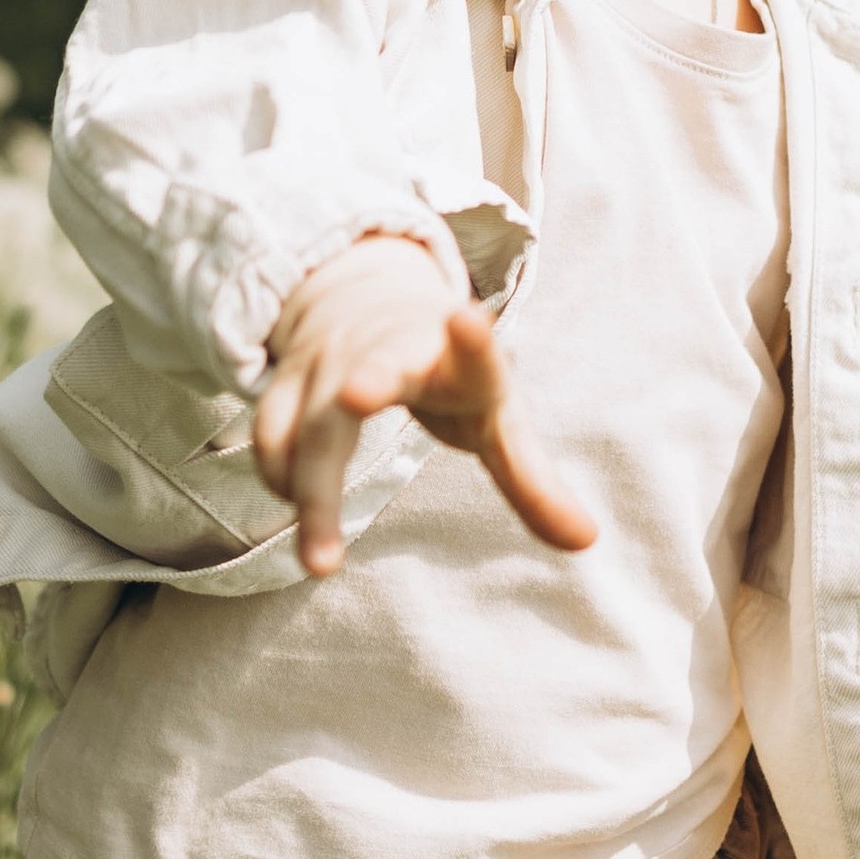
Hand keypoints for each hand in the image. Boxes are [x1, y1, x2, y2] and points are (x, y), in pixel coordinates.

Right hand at [253, 234, 598, 578]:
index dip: (472, 340)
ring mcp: (331, 363)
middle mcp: (387, 350)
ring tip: (321, 563)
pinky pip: (273, 431)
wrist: (366, 295)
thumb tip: (586, 542)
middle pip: (371, 375)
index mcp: (455, 357)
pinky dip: (281, 475)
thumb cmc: (447, 369)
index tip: (468, 320)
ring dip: (311, 488)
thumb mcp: (496, 415)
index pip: (472, 350)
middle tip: (356, 396)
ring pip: (311, 421)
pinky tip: (299, 512)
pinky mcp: (289, 381)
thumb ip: (533, 480)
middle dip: (363, 384)